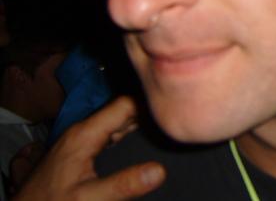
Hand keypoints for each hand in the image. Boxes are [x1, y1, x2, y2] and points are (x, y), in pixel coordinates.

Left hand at [13, 96, 164, 200]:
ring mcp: (80, 138)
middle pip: (122, 110)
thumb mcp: (88, 198)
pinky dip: (128, 132)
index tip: (175, 107)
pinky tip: (142, 139)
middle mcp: (83, 130)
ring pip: (116, 120)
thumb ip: (124, 184)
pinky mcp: (80, 149)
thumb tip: (160, 171)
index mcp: (85, 133)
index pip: (126, 105)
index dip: (151, 104)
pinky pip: (110, 131)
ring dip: (139, 122)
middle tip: (175, 115)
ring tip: (164, 124)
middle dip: (147, 112)